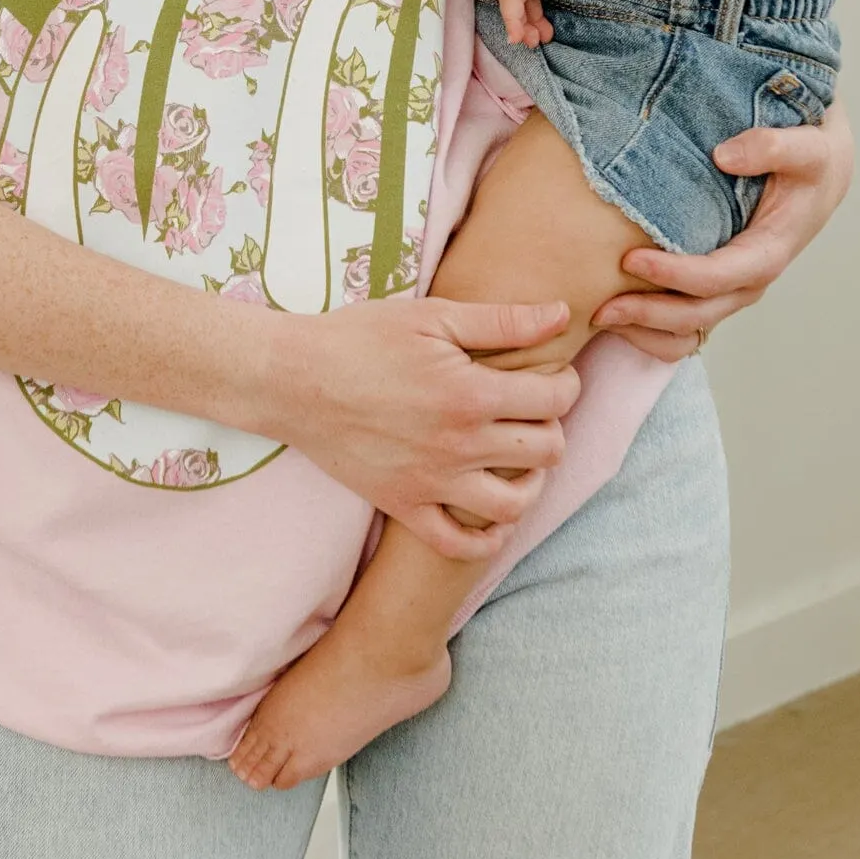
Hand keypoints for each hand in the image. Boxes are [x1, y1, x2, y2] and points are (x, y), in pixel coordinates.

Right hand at [266, 294, 580, 559]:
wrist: (293, 380)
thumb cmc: (360, 338)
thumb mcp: (432, 316)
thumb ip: (502, 320)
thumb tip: (561, 314)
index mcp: (469, 392)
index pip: (554, 399)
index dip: (566, 383)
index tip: (553, 375)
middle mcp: (457, 444)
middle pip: (546, 451)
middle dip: (552, 427)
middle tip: (533, 411)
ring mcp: (430, 482)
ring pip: (513, 506)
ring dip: (530, 483)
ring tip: (519, 460)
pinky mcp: (403, 505)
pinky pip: (458, 544)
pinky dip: (485, 538)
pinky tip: (490, 514)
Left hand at [592, 99, 854, 360]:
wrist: (816, 176)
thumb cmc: (809, 161)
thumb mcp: (807, 146)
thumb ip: (773, 146)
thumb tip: (724, 156)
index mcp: (769, 251)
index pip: (718, 276)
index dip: (674, 275)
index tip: (630, 259)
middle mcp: (749, 281)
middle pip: (697, 314)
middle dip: (648, 314)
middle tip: (599, 307)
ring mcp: (732, 291)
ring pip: (688, 330)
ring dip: (644, 331)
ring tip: (599, 318)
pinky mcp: (716, 291)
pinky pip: (684, 329)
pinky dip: (651, 334)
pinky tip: (617, 321)